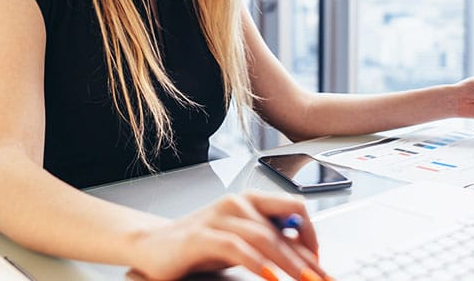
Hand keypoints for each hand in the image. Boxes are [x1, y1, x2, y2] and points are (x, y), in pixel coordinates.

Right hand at [128, 191, 327, 279]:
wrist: (153, 245)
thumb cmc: (199, 244)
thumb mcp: (242, 242)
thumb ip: (270, 241)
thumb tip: (307, 253)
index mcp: (250, 201)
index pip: (295, 208)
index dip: (313, 235)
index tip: (321, 261)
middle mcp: (237, 204)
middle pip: (282, 226)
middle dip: (306, 257)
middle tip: (321, 278)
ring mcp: (218, 217)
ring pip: (263, 236)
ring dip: (289, 262)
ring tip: (304, 280)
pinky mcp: (201, 236)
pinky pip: (235, 247)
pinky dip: (256, 262)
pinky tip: (269, 275)